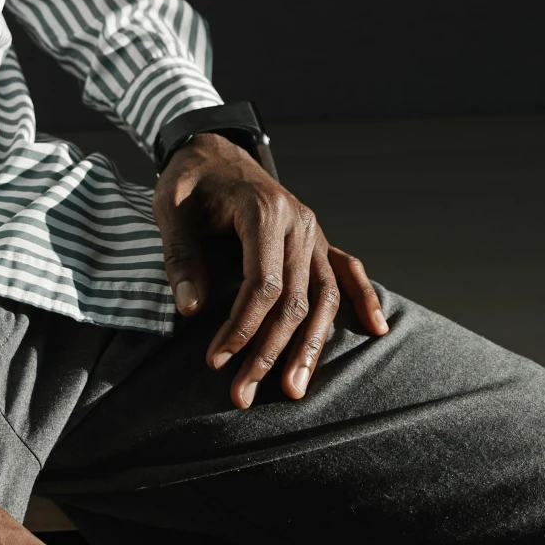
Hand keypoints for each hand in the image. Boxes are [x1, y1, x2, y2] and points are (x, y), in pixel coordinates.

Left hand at [153, 133, 387, 406]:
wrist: (213, 149)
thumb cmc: (189, 181)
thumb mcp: (169, 206)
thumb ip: (180, 255)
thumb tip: (191, 311)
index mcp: (264, 211)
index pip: (264, 284)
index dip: (242, 328)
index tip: (217, 361)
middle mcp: (299, 222)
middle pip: (295, 299)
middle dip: (270, 352)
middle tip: (243, 395)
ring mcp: (313, 231)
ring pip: (324, 296)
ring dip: (311, 347)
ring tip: (295, 390)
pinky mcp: (315, 238)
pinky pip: (345, 270)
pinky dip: (363, 298)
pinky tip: (376, 329)